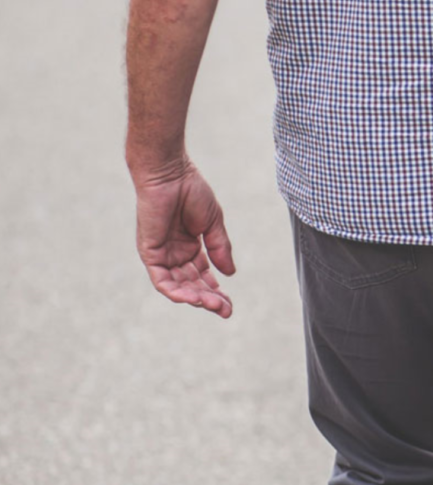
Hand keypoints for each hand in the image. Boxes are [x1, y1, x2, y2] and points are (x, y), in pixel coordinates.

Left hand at [131, 158, 235, 317]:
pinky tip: (192, 297)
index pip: (203, 276)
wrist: (170, 174)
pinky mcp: (149, 252)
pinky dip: (175, 291)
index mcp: (190, 247)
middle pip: (192, 284)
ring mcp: (161, 254)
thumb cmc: (191, 191)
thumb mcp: (213, 223)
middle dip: (208, 299)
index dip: (216, 291)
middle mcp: (174, 254)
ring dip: (194, 298)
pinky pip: (161, 279)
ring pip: (177, 286)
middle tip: (225, 309)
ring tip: (213, 305)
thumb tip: (231, 273)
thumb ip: (220, 248)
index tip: (229, 304)